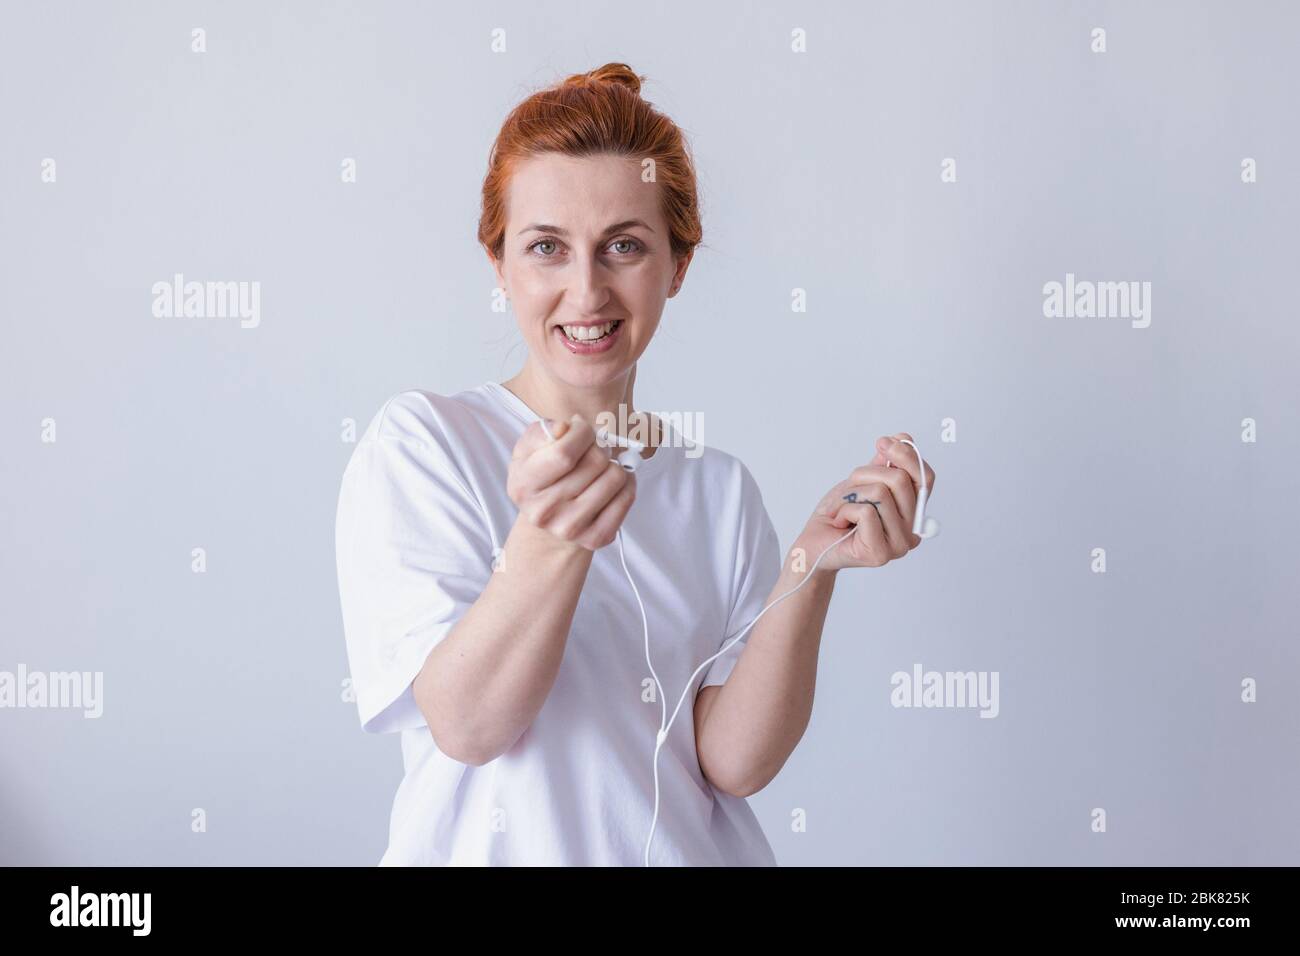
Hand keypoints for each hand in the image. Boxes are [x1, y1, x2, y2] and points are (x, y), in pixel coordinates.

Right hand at [506, 414, 636, 551]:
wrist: (548, 518)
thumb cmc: (542, 474)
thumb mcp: (530, 448)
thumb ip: (543, 431)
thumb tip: (564, 428)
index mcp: (523, 484)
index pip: (564, 453)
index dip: (582, 433)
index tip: (582, 429)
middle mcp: (544, 511)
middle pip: (595, 462)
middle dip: (599, 447)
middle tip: (594, 451)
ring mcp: (570, 527)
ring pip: (615, 477)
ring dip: (614, 465)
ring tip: (602, 468)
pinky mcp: (595, 538)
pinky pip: (626, 498)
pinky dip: (627, 484)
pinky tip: (614, 483)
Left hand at [797, 432, 936, 571]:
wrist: (813, 544)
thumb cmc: (837, 515)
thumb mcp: (861, 482)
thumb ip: (884, 464)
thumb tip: (903, 438)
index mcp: (913, 514)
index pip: (925, 478)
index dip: (907, 455)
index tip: (883, 442)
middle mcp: (912, 532)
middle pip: (900, 480)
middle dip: (866, 474)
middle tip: (849, 488)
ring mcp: (898, 546)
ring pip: (880, 493)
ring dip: (851, 495)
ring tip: (842, 509)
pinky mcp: (879, 553)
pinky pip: (865, 512)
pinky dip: (844, 510)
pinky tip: (840, 522)